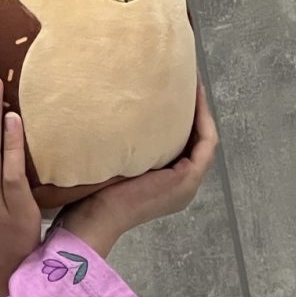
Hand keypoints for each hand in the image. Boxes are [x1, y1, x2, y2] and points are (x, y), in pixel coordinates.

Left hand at [59, 81, 218, 256]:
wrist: (94, 217)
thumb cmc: (90, 193)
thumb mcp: (110, 164)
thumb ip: (116, 145)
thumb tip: (101, 114)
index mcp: (164, 182)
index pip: (180, 144)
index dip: (181, 117)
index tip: (172, 88)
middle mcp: (180, 183)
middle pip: (195, 140)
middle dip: (193, 109)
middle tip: (184, 79)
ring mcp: (186, 183)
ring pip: (204, 139)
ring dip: (201, 111)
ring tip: (191, 82)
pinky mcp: (187, 179)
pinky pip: (205, 144)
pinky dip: (203, 120)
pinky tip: (193, 97)